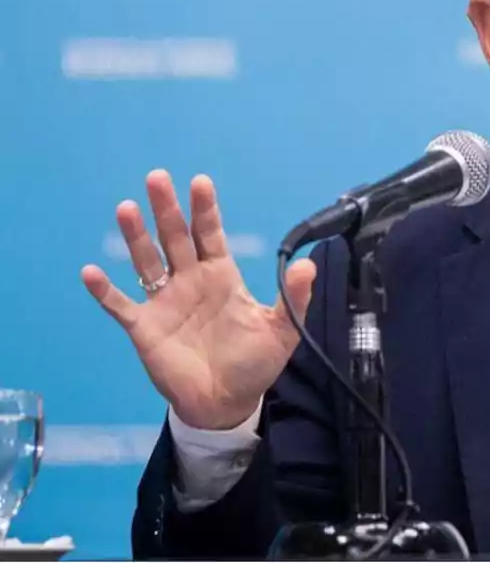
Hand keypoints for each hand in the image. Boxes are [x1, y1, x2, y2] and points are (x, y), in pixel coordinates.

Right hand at [82, 170, 317, 430]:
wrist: (226, 402)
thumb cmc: (253, 363)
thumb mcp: (281, 330)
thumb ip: (294, 297)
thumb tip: (308, 264)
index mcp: (221, 276)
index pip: (210, 235)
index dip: (205, 210)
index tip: (200, 182)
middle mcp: (190, 281)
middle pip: (175, 237)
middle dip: (166, 208)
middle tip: (157, 177)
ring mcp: (165, 302)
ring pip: (146, 261)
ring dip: (135, 236)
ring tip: (127, 208)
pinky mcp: (144, 327)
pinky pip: (121, 305)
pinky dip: (104, 291)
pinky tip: (90, 272)